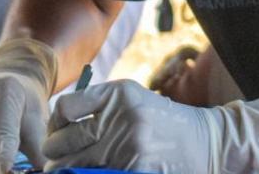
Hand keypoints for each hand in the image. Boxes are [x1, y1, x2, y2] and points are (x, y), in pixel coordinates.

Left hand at [42, 79, 258, 173]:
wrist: (208, 140)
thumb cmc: (162, 119)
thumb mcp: (131, 98)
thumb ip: (98, 105)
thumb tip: (57, 123)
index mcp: (117, 93)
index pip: (65, 108)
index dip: (53, 124)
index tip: (55, 133)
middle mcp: (122, 116)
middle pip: (66, 140)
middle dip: (53, 153)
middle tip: (50, 160)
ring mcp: (131, 145)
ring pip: (79, 164)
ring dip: (67, 169)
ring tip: (62, 170)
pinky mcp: (138, 169)